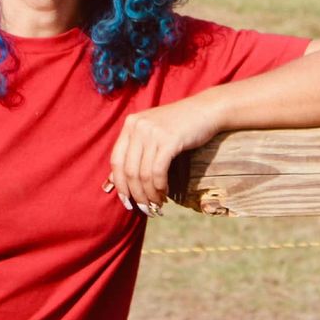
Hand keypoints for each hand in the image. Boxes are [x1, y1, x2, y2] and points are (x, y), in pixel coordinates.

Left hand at [105, 94, 221, 211]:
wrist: (206, 110)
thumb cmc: (179, 125)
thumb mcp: (152, 133)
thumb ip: (134, 152)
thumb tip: (112, 183)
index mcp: (130, 124)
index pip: (115, 160)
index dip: (119, 184)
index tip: (126, 202)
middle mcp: (137, 126)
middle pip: (128, 170)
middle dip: (135, 194)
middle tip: (145, 210)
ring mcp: (152, 132)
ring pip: (143, 174)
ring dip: (149, 195)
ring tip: (157, 205)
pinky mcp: (169, 139)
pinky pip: (158, 171)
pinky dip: (159, 187)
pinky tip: (164, 193)